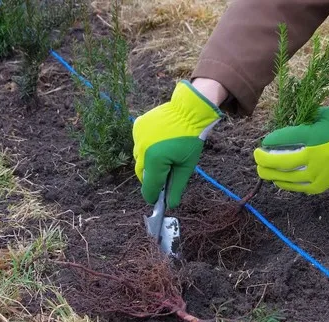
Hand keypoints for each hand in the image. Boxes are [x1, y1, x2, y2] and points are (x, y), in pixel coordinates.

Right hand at [133, 80, 222, 206]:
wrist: (188, 110)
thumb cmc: (190, 138)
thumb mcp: (186, 166)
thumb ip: (176, 187)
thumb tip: (171, 204)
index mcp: (155, 160)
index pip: (148, 187)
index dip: (153, 196)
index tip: (157, 200)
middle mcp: (141, 149)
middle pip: (142, 174)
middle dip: (152, 179)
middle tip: (165, 177)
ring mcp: (137, 136)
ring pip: (139, 158)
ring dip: (149, 162)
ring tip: (165, 155)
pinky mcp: (137, 126)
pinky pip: (139, 144)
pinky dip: (147, 147)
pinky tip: (160, 142)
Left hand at [253, 99, 328, 193]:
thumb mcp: (319, 116)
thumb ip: (300, 126)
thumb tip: (279, 136)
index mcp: (313, 136)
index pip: (283, 140)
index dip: (270, 141)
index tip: (264, 141)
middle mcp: (314, 157)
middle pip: (281, 163)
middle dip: (264, 161)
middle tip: (257, 157)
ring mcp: (320, 172)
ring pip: (288, 178)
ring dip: (272, 175)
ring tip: (264, 171)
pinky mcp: (324, 183)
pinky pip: (301, 187)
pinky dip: (288, 184)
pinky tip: (279, 181)